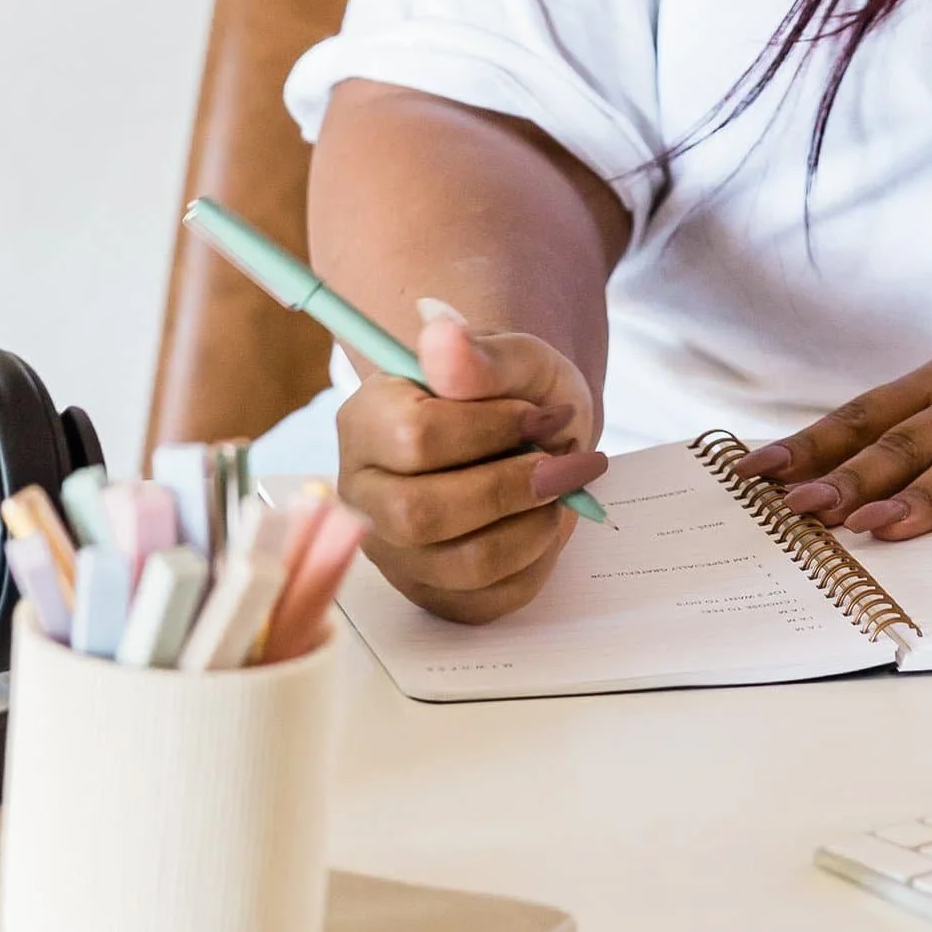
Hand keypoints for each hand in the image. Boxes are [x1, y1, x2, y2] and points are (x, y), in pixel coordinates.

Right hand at [336, 299, 608, 623]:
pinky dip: (537, 560)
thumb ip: (479, 355)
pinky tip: (544, 521)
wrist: (532, 438)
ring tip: (562, 490)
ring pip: (463, 563)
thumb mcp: (513, 359)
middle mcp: (363, 494)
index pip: (415, 438)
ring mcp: (394, 553)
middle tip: (568, 464)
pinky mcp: (434, 594)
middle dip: (513, 488)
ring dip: (534, 525)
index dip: (493, 429)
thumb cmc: (513, 394)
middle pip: (423, 513)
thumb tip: (440, 333)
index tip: (543, 415)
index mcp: (365, 421)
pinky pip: (490, 598)